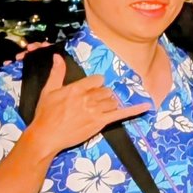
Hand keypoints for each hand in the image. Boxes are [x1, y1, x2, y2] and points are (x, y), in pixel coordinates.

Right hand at [23, 73, 150, 157]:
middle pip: (106, 91)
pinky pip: (122, 114)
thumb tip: (57, 57)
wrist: (46, 136)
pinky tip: (147, 106)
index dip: (95, 84)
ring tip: (96, 109)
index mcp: (77, 88)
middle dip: (100, 95)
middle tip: (89, 103)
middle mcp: (88, 98)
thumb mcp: (48, 91)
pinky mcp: (101, 122)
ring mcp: (96, 111)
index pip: (98, 79)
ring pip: (112, 101)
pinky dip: (135, 110)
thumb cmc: (45, 114)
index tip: (90, 89)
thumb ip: (56, 73)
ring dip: (108, 103)